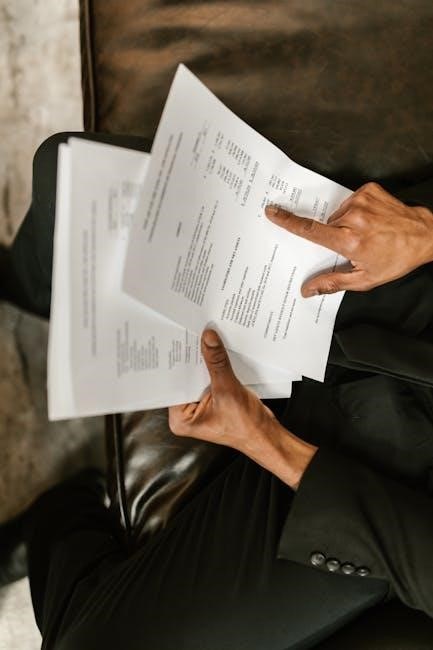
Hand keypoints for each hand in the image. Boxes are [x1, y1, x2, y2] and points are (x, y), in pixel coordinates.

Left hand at [169, 329, 316, 489]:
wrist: (266, 435)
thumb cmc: (246, 427)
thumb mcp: (228, 390)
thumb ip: (217, 362)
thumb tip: (208, 339)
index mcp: (180, 419)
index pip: (173, 384)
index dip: (178, 362)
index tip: (180, 340)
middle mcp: (186, 413)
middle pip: (185, 378)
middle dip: (192, 360)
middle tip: (192, 335)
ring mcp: (199, 406)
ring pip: (198, 376)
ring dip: (204, 361)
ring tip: (205, 341)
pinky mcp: (211, 399)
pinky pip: (208, 378)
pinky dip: (214, 367)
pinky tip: (217, 353)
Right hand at [265, 182, 432, 295]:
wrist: (424, 236)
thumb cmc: (395, 259)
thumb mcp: (364, 279)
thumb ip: (332, 283)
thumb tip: (307, 290)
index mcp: (349, 241)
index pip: (310, 230)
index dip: (288, 222)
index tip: (272, 212)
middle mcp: (353, 219)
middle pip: (326, 226)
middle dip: (333, 236)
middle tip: (354, 243)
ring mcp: (361, 201)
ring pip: (338, 214)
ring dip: (346, 223)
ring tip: (366, 232)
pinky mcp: (368, 190)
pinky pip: (351, 201)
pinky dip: (356, 210)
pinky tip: (371, 219)